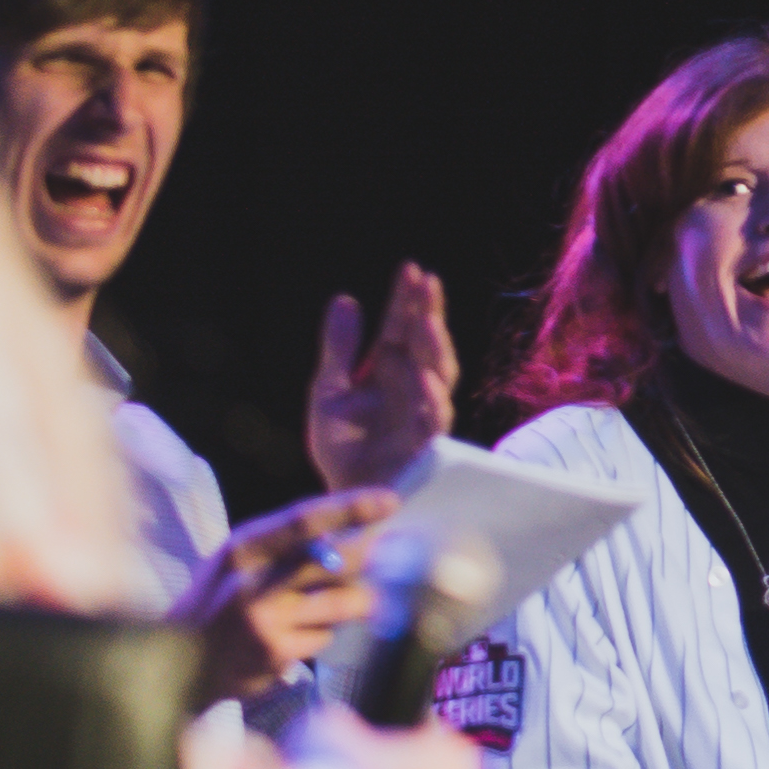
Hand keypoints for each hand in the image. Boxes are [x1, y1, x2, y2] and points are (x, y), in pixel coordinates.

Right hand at [175, 489, 398, 710]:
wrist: (177, 663)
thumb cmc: (218, 601)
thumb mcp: (239, 560)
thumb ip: (286, 545)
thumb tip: (354, 531)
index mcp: (244, 548)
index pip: (305, 520)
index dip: (351, 508)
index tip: (388, 500)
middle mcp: (254, 582)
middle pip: (338, 563)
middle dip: (372, 560)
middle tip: (389, 555)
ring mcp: (267, 620)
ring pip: (343, 604)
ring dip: (347, 605)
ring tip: (322, 605)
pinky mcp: (277, 654)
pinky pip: (324, 638)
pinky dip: (319, 635)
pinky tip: (293, 636)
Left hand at [307, 262, 458, 493]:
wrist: (341, 500)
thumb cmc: (342, 447)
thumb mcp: (329, 391)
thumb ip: (339, 348)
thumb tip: (346, 299)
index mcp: (390, 370)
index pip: (401, 327)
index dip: (406, 299)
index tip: (410, 268)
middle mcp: (412, 387)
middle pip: (427, 343)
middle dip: (428, 312)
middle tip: (426, 282)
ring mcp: (421, 414)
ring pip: (439, 375)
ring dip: (435, 347)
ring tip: (425, 321)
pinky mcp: (425, 445)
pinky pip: (433, 419)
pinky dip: (430, 397)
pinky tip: (422, 375)